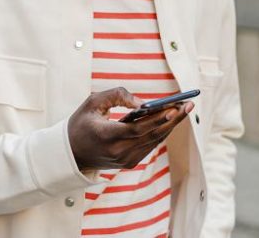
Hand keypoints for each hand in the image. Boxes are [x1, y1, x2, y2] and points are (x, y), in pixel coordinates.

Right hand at [68, 87, 193, 171]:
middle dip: (173, 119)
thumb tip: (143, 102)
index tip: (174, 107)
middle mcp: (118, 151)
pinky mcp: (129, 163)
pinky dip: (161, 132)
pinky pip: (150, 145)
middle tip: (188, 104)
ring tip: (184, 108)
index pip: (138, 129)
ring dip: (170, 125)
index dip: (158, 118)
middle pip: (152, 135)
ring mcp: (125, 160)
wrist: (71, 153)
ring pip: (154, 141)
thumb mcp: (93, 102)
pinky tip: (171, 120)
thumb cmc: (81, 123)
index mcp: (106, 136)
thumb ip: (117, 96)